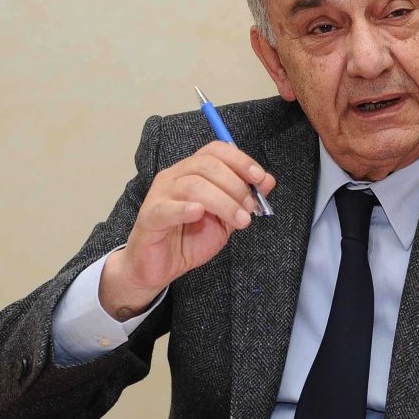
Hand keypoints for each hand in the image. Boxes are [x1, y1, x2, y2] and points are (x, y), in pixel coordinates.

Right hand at [99, 141, 275, 319]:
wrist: (160, 267)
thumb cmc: (189, 239)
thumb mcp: (225, 219)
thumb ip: (244, 198)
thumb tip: (268, 180)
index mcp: (192, 171)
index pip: (216, 151)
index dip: (240, 160)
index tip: (260, 178)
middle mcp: (174, 177)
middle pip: (207, 165)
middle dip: (236, 185)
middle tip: (251, 208)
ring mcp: (160, 195)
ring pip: (193, 185)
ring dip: (223, 202)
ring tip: (240, 220)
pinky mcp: (150, 218)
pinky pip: (167, 208)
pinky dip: (185, 209)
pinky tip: (200, 213)